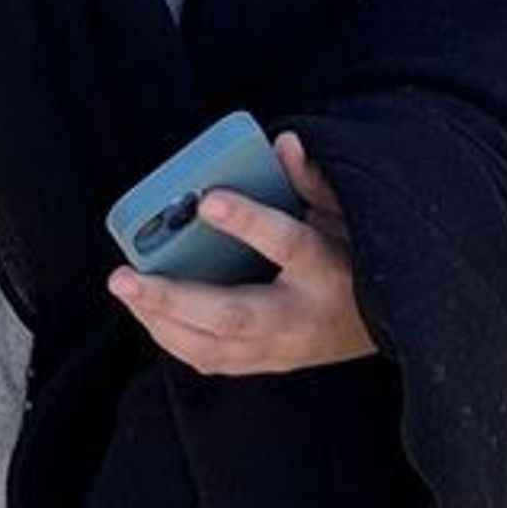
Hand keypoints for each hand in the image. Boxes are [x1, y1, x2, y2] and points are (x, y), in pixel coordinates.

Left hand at [110, 131, 375, 376]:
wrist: (383, 325)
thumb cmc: (352, 258)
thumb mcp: (345, 214)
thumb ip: (310, 181)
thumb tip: (283, 143)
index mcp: (326, 269)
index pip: (287, 243)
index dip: (248, 222)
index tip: (208, 201)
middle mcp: (300, 316)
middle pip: (231, 313)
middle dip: (172, 297)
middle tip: (123, 276)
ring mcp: (280, 349)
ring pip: (212, 346)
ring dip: (161, 320)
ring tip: (127, 289)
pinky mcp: (266, 364)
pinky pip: (211, 360)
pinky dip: (174, 338)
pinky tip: (147, 312)